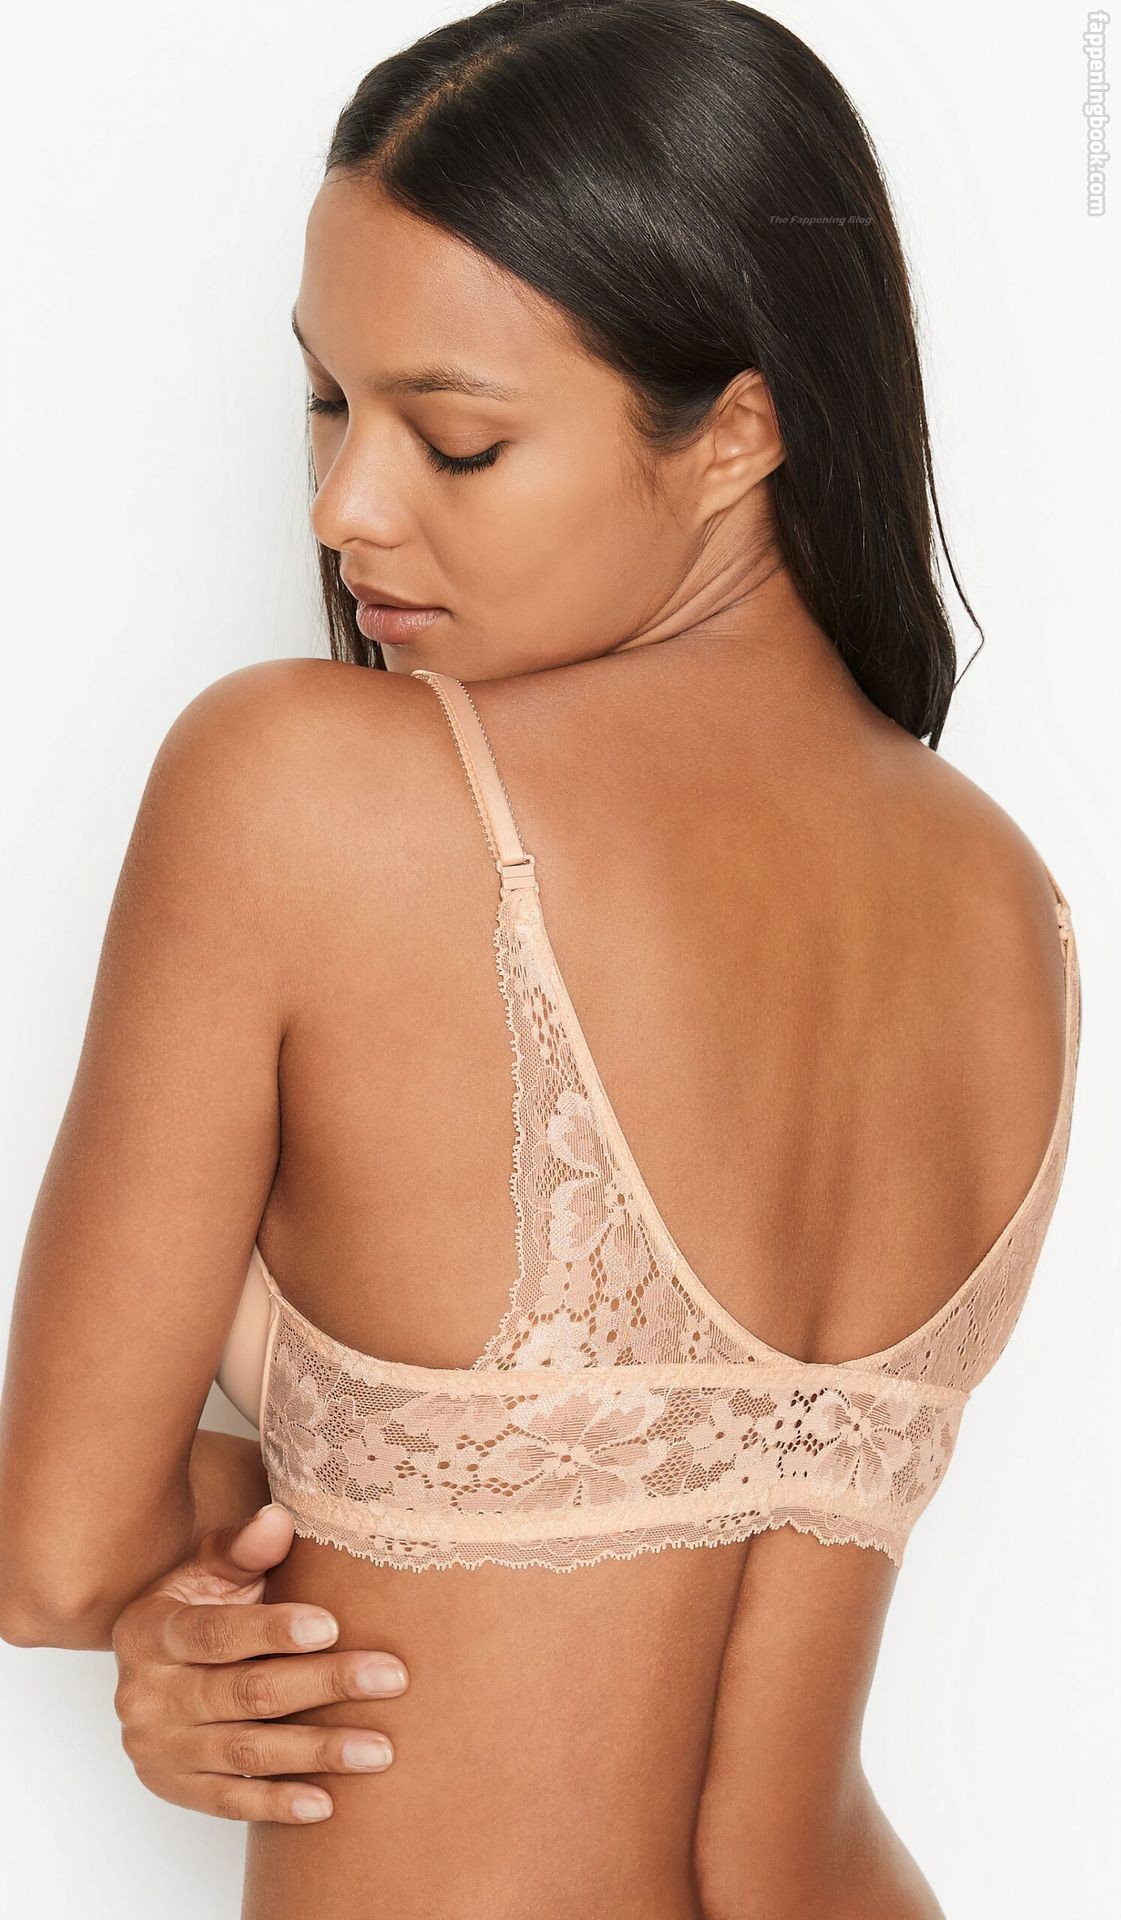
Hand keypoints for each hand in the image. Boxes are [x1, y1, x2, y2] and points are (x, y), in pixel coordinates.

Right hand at [110, 1501, 408, 1822]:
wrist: (155, 1666)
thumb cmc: (197, 1605)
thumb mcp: (207, 1570)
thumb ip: (241, 1549)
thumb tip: (278, 1519)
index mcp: (150, 1630)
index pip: (214, 1633)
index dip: (272, 1630)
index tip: (332, 1626)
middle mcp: (145, 1694)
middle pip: (244, 1693)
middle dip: (324, 1684)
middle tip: (391, 1678)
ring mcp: (157, 1748)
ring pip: (246, 1753)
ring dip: (318, 1752)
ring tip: (380, 1749)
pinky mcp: (174, 1788)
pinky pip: (230, 1802)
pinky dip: (279, 1805)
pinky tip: (327, 1803)